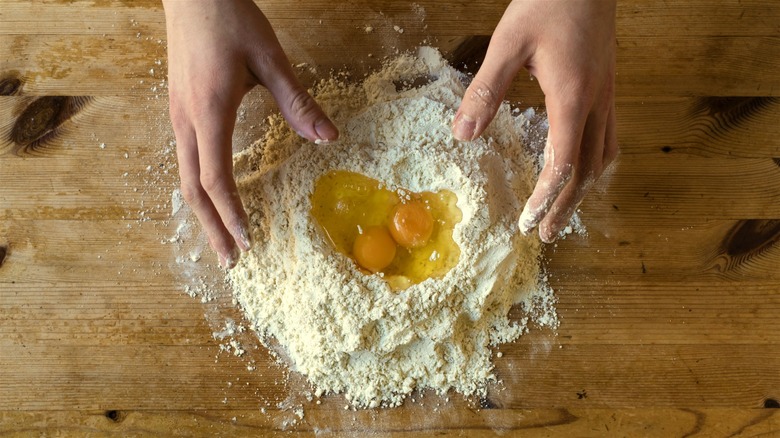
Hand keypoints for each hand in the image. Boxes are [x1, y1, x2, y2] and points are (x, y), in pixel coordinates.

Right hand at [163, 0, 337, 267]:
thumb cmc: (229, 19)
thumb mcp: (269, 58)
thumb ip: (298, 101)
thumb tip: (328, 137)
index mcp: (209, 110)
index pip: (216, 177)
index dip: (232, 214)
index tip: (249, 242)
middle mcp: (187, 120)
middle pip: (193, 190)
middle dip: (212, 229)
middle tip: (231, 262)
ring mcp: (179, 116)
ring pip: (186, 178)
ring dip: (204, 214)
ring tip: (221, 241)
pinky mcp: (180, 111)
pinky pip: (186, 161)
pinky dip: (200, 191)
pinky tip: (213, 200)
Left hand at [452, 0, 617, 242]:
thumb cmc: (549, 2)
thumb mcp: (507, 43)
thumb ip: (485, 90)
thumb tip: (462, 135)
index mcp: (572, 97)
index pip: (563, 163)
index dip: (547, 198)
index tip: (528, 222)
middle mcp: (596, 103)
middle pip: (586, 170)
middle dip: (565, 206)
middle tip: (545, 234)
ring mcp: (607, 96)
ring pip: (603, 156)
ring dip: (584, 190)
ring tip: (565, 214)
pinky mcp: (607, 88)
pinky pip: (609, 137)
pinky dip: (596, 164)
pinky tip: (584, 170)